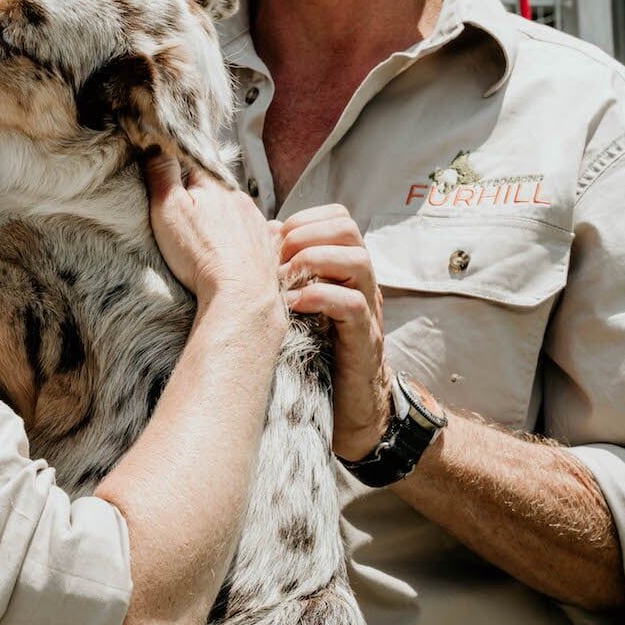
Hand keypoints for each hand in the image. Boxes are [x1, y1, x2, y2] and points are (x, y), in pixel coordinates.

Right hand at [144, 154, 282, 318]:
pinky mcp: (266, 244)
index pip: (197, 157)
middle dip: (203, 190)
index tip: (172, 158)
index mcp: (214, 184)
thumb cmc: (201, 254)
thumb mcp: (169, 210)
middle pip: (217, 185)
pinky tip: (230, 247)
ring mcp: (256, 221)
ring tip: (207, 233)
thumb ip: (163, 174)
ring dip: (222, 214)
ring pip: (235, 208)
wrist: (241, 293)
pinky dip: (239, 235)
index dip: (183, 157)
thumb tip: (157, 143)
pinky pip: (251, 231)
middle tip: (186, 205)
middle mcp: (239, 197)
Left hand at [276, 204, 390, 458]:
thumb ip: (288, 273)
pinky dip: (319, 297)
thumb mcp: (302, 303)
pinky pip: (351, 305)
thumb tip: (256, 240)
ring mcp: (368, 309)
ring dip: (313, 261)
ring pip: (358, 260)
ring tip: (284, 278)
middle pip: (350, 230)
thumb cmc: (319, 350)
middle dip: (307, 235)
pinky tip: (293, 306)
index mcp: (346, 269)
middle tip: (279, 256)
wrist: (350, 406)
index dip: (305, 219)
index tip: (276, 237)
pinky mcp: (365, 339)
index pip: (339, 218)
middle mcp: (362, 283)